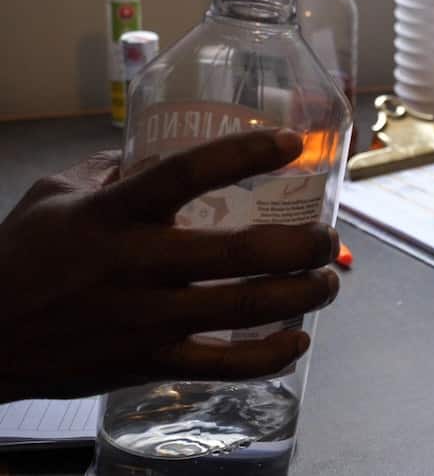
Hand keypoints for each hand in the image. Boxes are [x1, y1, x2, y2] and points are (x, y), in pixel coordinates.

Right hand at [0, 130, 339, 402]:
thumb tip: (156, 144)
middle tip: (327, 236)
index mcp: (114, 214)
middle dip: (301, 244)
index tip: (291, 143)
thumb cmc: (21, 257)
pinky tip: (297, 340)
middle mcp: (137, 264)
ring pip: (243, 307)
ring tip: (328, 281)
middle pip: (240, 251)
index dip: (244, 154)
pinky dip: (268, 356)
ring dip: (301, 294)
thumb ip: (111, 170)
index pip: (187, 172)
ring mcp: (147, 319)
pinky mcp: (149, 362)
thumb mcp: (55, 196)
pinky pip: (222, 366)